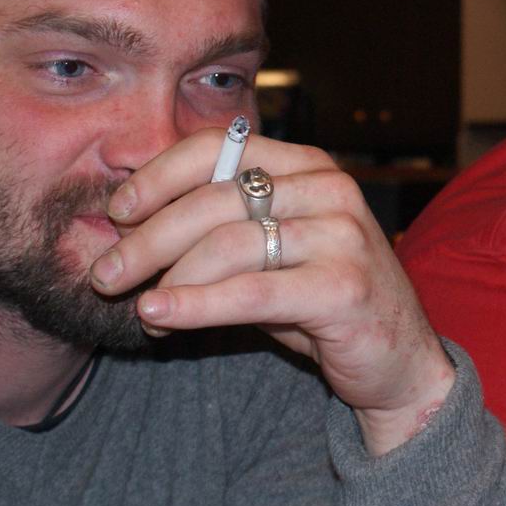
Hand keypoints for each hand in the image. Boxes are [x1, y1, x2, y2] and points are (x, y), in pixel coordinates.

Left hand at [90, 129, 455, 456]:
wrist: (399, 357)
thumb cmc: (322, 299)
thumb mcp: (272, 251)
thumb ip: (220, 230)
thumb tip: (128, 230)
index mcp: (308, 166)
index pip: (220, 147)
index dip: (159, 175)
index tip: (117, 211)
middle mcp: (329, 189)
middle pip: (214, 198)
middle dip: (148, 237)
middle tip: (105, 273)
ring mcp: (342, 235)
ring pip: (228, 244)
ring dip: (167, 277)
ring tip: (137, 307)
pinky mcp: (344, 286)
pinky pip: (250, 291)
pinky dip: (194, 304)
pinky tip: (159, 314)